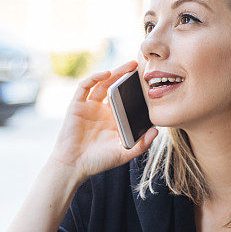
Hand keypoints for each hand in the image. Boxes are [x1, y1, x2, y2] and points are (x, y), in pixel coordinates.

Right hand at [48, 61, 157, 180]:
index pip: (126, 98)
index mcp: (114, 119)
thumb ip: (141, 145)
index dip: (135, 88)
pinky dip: (95, 77)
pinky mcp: (77, 105)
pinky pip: (85, 86)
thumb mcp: (124, 153)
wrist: (74, 166)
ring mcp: (89, 106)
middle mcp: (102, 110)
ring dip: (114, 72)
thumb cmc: (98, 161)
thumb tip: (157, 131)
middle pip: (115, 86)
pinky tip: (106, 74)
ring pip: (102, 83)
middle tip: (140, 65)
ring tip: (128, 66)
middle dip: (126, 75)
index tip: (149, 81)